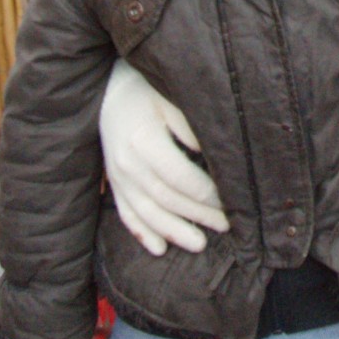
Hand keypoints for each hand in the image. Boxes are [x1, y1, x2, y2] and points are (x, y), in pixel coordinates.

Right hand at [100, 60, 228, 255]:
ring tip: (199, 245)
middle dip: (197, 215)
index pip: (178, 176)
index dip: (204, 193)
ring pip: (146, 212)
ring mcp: (117, 176)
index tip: (229, 202)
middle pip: (166, 198)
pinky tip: (159, 248)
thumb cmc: (147, 90)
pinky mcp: (113, 182)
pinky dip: (142, 233)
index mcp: (143, 140)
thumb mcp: (171, 98)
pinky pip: (126, 213)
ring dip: (174, 231)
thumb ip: (189, 127)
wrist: (109, 90)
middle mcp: (126, 163)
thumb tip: (209, 154)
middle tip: (227, 226)